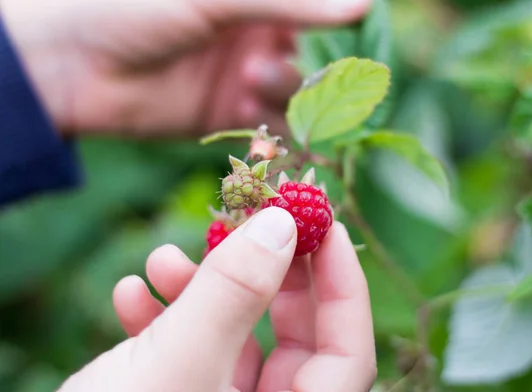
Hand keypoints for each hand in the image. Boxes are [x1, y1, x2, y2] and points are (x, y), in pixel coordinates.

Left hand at [0, 0, 377, 137]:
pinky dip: (269, 124)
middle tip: (291, 61)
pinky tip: (245, 107)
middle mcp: (261, 37)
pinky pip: (272, 129)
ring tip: (247, 78)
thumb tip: (365, 0)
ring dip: (283, 91)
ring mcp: (247, 80)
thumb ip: (290, 1)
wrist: (74, 64)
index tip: (361, 36)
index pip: (322, 11)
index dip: (344, 24)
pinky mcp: (231, 118)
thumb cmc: (136, 7)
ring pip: (299, 97)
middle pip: (319, 60)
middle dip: (316, 67)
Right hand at [58, 207, 376, 391]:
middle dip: (266, 274)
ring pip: (235, 340)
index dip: (343, 285)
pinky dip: (165, 321)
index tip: (322, 223)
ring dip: (200, 292)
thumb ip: (235, 291)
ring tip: (161, 260)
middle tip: (250, 225)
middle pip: (293, 339)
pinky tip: (131, 296)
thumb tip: (284, 224)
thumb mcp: (178, 359)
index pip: (348, 354)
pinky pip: (191, 357)